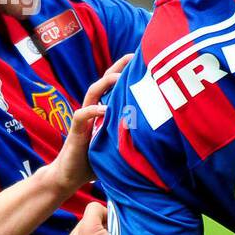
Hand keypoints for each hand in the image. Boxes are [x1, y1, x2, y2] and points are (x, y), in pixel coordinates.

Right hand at [44, 54, 131, 197]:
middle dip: (117, 68)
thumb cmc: (96, 162)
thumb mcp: (120, 146)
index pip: (114, 87)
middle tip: (132, 57)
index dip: (125, 72)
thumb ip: (134, 137)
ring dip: (105, 84)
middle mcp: (93, 111)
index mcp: (104, 112)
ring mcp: (84, 120)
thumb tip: (164, 137)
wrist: (69, 176)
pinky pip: (81, 116)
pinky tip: (105, 109)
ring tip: (119, 78)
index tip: (141, 60)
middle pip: (103, 82)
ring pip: (92, 93)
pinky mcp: (76, 132)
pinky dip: (93, 111)